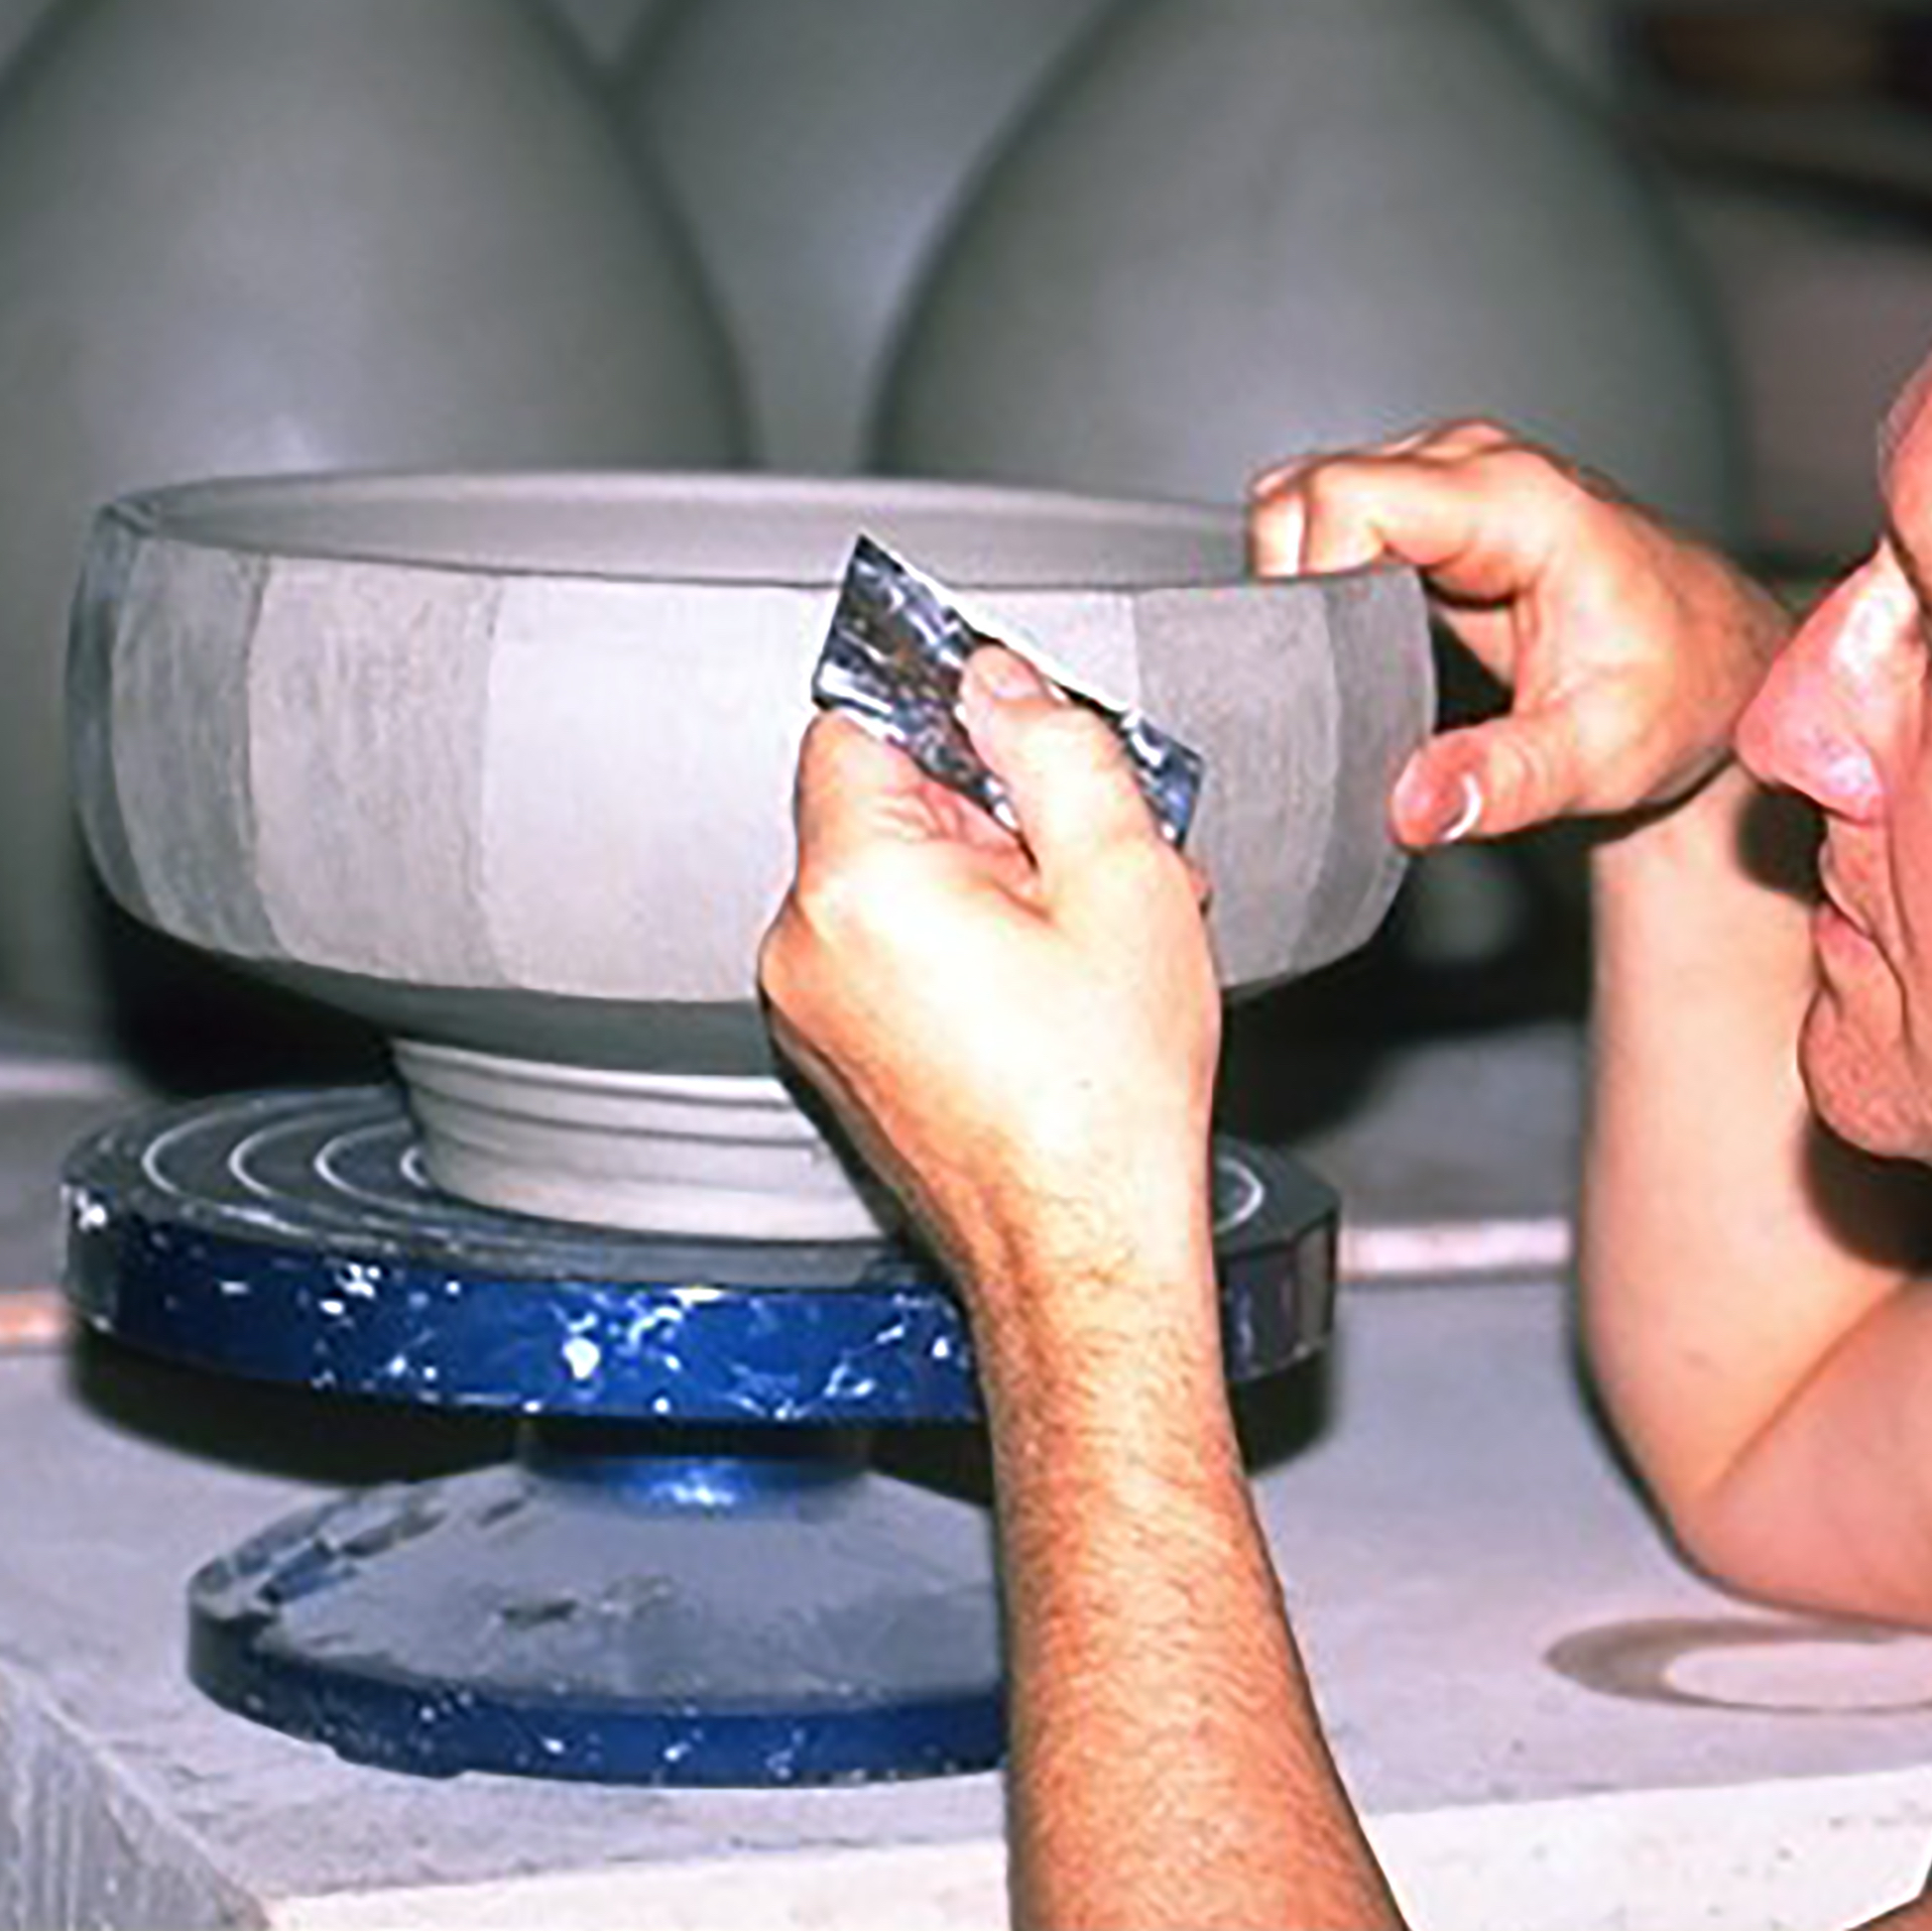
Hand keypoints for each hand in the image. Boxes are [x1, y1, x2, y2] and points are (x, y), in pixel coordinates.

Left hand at [758, 648, 1222, 1300]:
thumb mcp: (1125, 876)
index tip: (1015, 739)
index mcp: (857, 886)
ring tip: (1072, 943)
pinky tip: (1040, 991)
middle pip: (881, 808)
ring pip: (892, 884)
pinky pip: (888, 954)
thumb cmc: (1106, 1103)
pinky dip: (957, 950)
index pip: (854, 723)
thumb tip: (1001, 682)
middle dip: (984, 815)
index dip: (948, 717)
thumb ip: (1057, 745)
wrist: (1086, 1249)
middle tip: (1079, 868)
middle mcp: (806, 946)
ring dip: (981, 886)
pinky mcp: (835, 1055)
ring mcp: (812, 1010)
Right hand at [1248, 420, 1795, 850]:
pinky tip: (1374, 634)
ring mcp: (1454, 475)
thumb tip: (1412, 809)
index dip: (1314, 579)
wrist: (1721, 672)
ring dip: (1311, 578)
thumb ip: (1503, 781)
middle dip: (1300, 585)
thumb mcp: (1600, 758)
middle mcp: (1480, 465)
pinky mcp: (1437, 503)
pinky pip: (1337, 515)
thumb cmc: (1681, 696)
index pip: (1344, 496)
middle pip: (1310, 490)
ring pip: (1310, 497)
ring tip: (1368, 657)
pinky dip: (1327, 572)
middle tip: (1351, 675)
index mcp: (1520, 500)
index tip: (1338, 662)